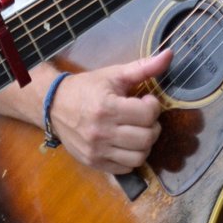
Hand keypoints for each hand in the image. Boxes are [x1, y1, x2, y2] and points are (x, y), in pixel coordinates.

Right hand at [47, 50, 170, 173]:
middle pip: (147, 137)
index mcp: (107, 107)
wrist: (53, 105)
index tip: (145, 101)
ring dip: (144, 144)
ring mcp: (97, 149)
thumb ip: (143, 67)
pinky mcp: (94, 162)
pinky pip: (126, 168)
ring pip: (139, 156)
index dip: (153, 106)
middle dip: (152, 126)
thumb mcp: (113, 74)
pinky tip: (125, 144)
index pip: (148, 114)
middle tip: (143, 118)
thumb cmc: (86, 88)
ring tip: (136, 132)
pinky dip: (131, 157)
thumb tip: (170, 53)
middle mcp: (101, 131)